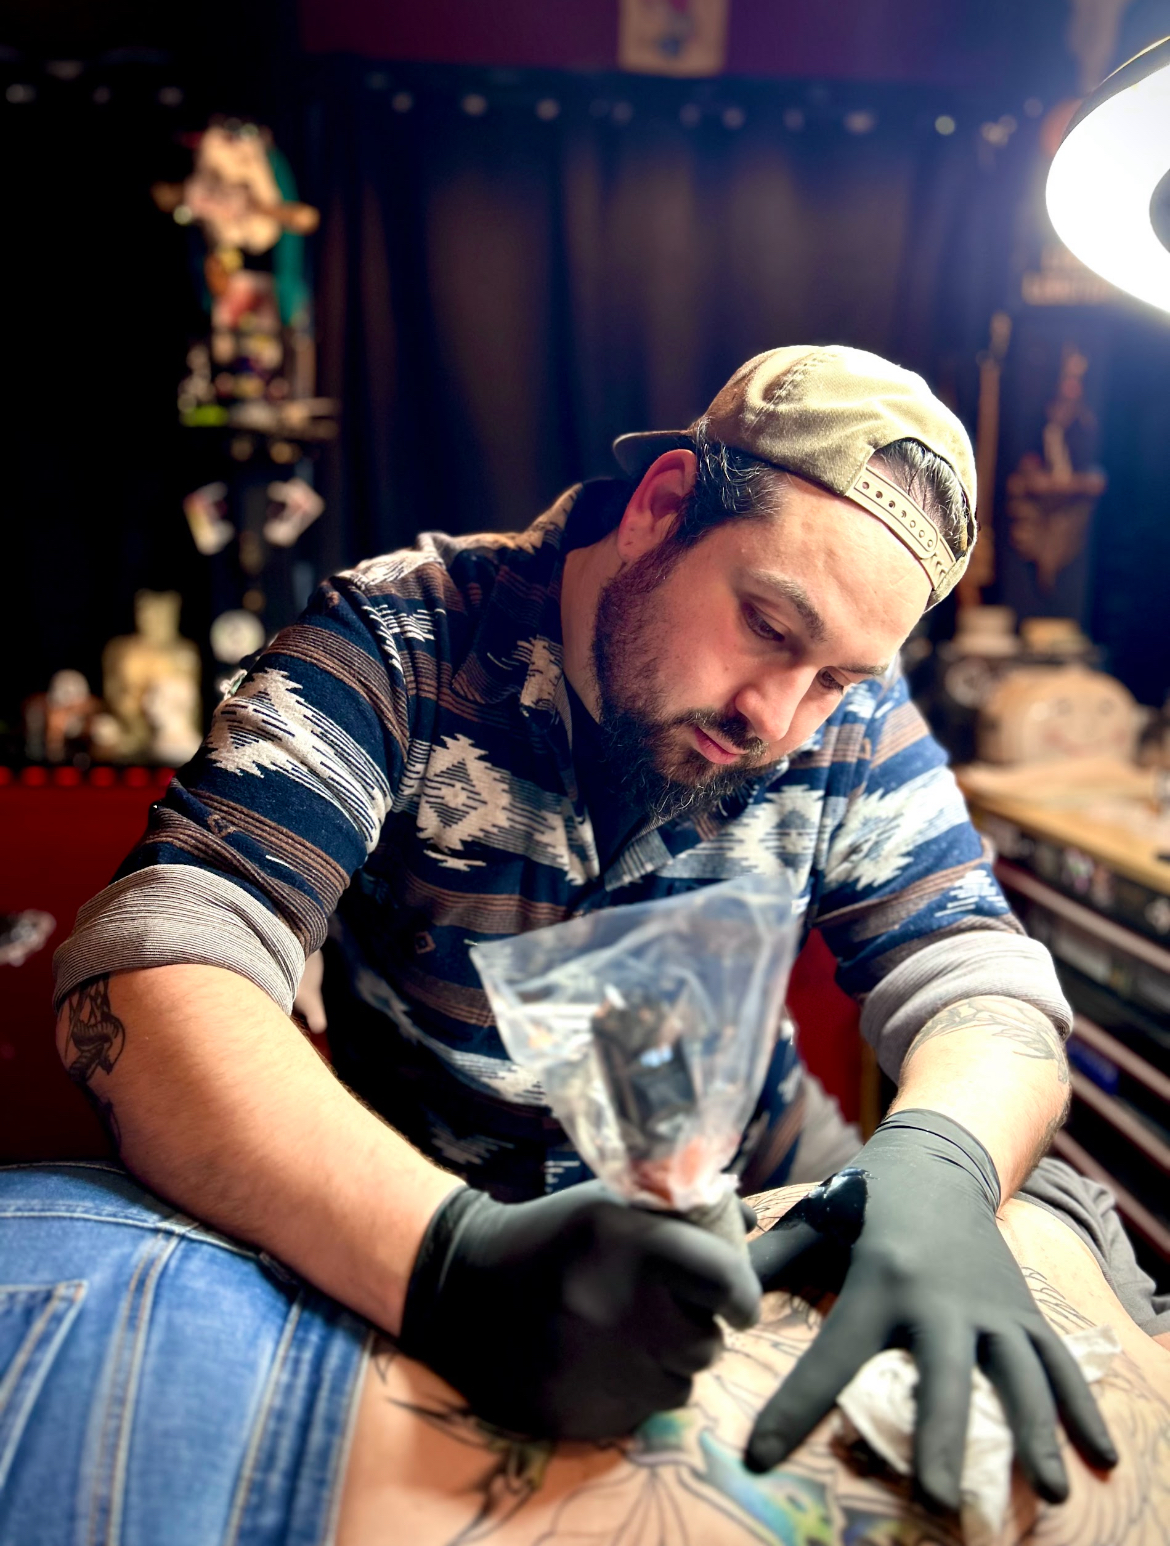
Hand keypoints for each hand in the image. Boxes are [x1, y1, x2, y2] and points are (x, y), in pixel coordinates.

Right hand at [400, 1180, 760, 1439]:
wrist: (464, 1288)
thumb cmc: (550, 1238)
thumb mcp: (609, 1204)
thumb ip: (681, 1211)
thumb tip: (751, 1220)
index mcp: (629, 1244)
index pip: (725, 1278)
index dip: (741, 1291)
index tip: (737, 1300)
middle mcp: (621, 1309)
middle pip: (707, 1343)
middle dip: (697, 1330)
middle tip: (670, 1315)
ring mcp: (601, 1368)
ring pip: (681, 1385)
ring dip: (669, 1365)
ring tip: (633, 1339)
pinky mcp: (582, 1413)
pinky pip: (643, 1415)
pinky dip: (637, 1392)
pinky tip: (606, 1365)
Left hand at [745, 1110, 1117, 1510]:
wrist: (938, 1153)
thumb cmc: (863, 1196)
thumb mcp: (813, 1221)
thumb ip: (766, 1261)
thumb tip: (715, 1296)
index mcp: (878, 1277)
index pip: (831, 1352)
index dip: (795, 1404)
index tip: (762, 1454)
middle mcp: (938, 1296)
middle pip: (942, 1372)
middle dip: (941, 1435)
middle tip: (940, 1496)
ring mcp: (989, 1304)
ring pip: (1018, 1374)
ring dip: (1032, 1432)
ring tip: (1048, 1489)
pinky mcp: (1021, 1309)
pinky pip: (1060, 1363)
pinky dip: (1083, 1409)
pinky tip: (1099, 1457)